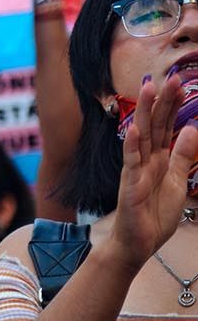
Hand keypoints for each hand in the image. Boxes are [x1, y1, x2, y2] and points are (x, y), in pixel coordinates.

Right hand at [109, 74, 197, 268]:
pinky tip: (133, 129)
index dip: (174, 106)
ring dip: (145, 113)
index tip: (181, 84)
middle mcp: (145, 160)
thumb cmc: (153, 215)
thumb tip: (191, 129)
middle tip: (170, 77)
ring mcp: (135, 171)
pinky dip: (131, 146)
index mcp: (158, 159)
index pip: (167, 127)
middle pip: (155, 125)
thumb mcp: (178, 181)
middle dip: (163, 102)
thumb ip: (183, 156)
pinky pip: (130, 163)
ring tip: (148, 90)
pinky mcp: (129, 185)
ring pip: (141, 137)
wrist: (137, 243)